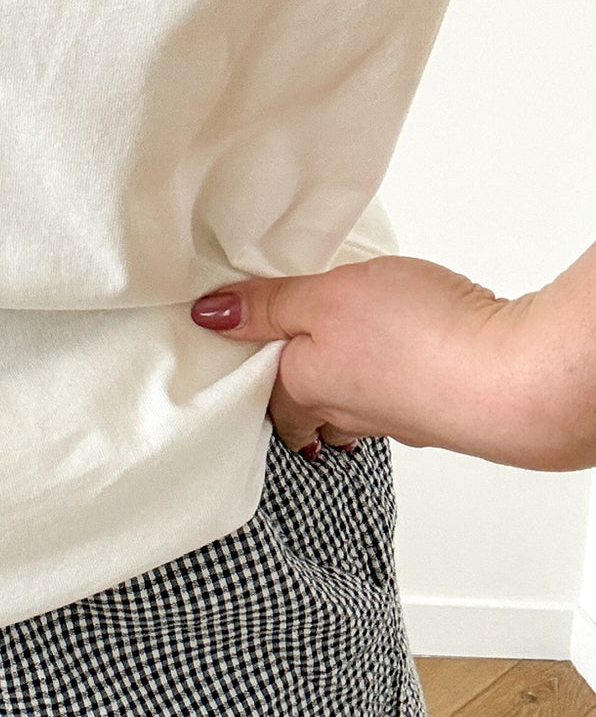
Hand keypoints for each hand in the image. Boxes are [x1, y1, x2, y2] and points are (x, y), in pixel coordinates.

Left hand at [190, 252, 595, 471]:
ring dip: (345, 384)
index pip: (260, 393)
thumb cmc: (416, 338)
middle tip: (286, 354)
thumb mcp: (321, 297)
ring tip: (340, 351)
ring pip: (354, 406)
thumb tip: (209, 316)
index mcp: (303, 389)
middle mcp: (346, 414)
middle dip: (294, 387)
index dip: (248, 373)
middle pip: (305, 407)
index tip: (241, 354)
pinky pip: (402, 397)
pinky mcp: (441, 411)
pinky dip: (394, 379)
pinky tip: (403, 356)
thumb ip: (267, 304)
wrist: (508, 380)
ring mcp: (398, 419)